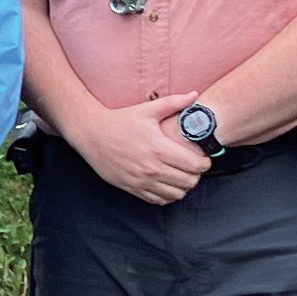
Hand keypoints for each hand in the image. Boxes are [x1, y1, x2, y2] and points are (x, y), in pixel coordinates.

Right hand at [74, 93, 212, 206]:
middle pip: (189, 182)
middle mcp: (152, 168)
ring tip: (181, 176)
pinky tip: (166, 183)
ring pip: (176, 194)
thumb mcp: (148, 110)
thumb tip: (195, 95)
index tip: (203, 157)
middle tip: (193, 167)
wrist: (91, 133)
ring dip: (182, 187)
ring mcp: (142, 181)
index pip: (195, 165)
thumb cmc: (120, 120)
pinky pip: (158, 200)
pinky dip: (167, 195)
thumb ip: (174, 103)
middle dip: (196, 175)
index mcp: (160, 149)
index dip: (205, 162)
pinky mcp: (132, 188)